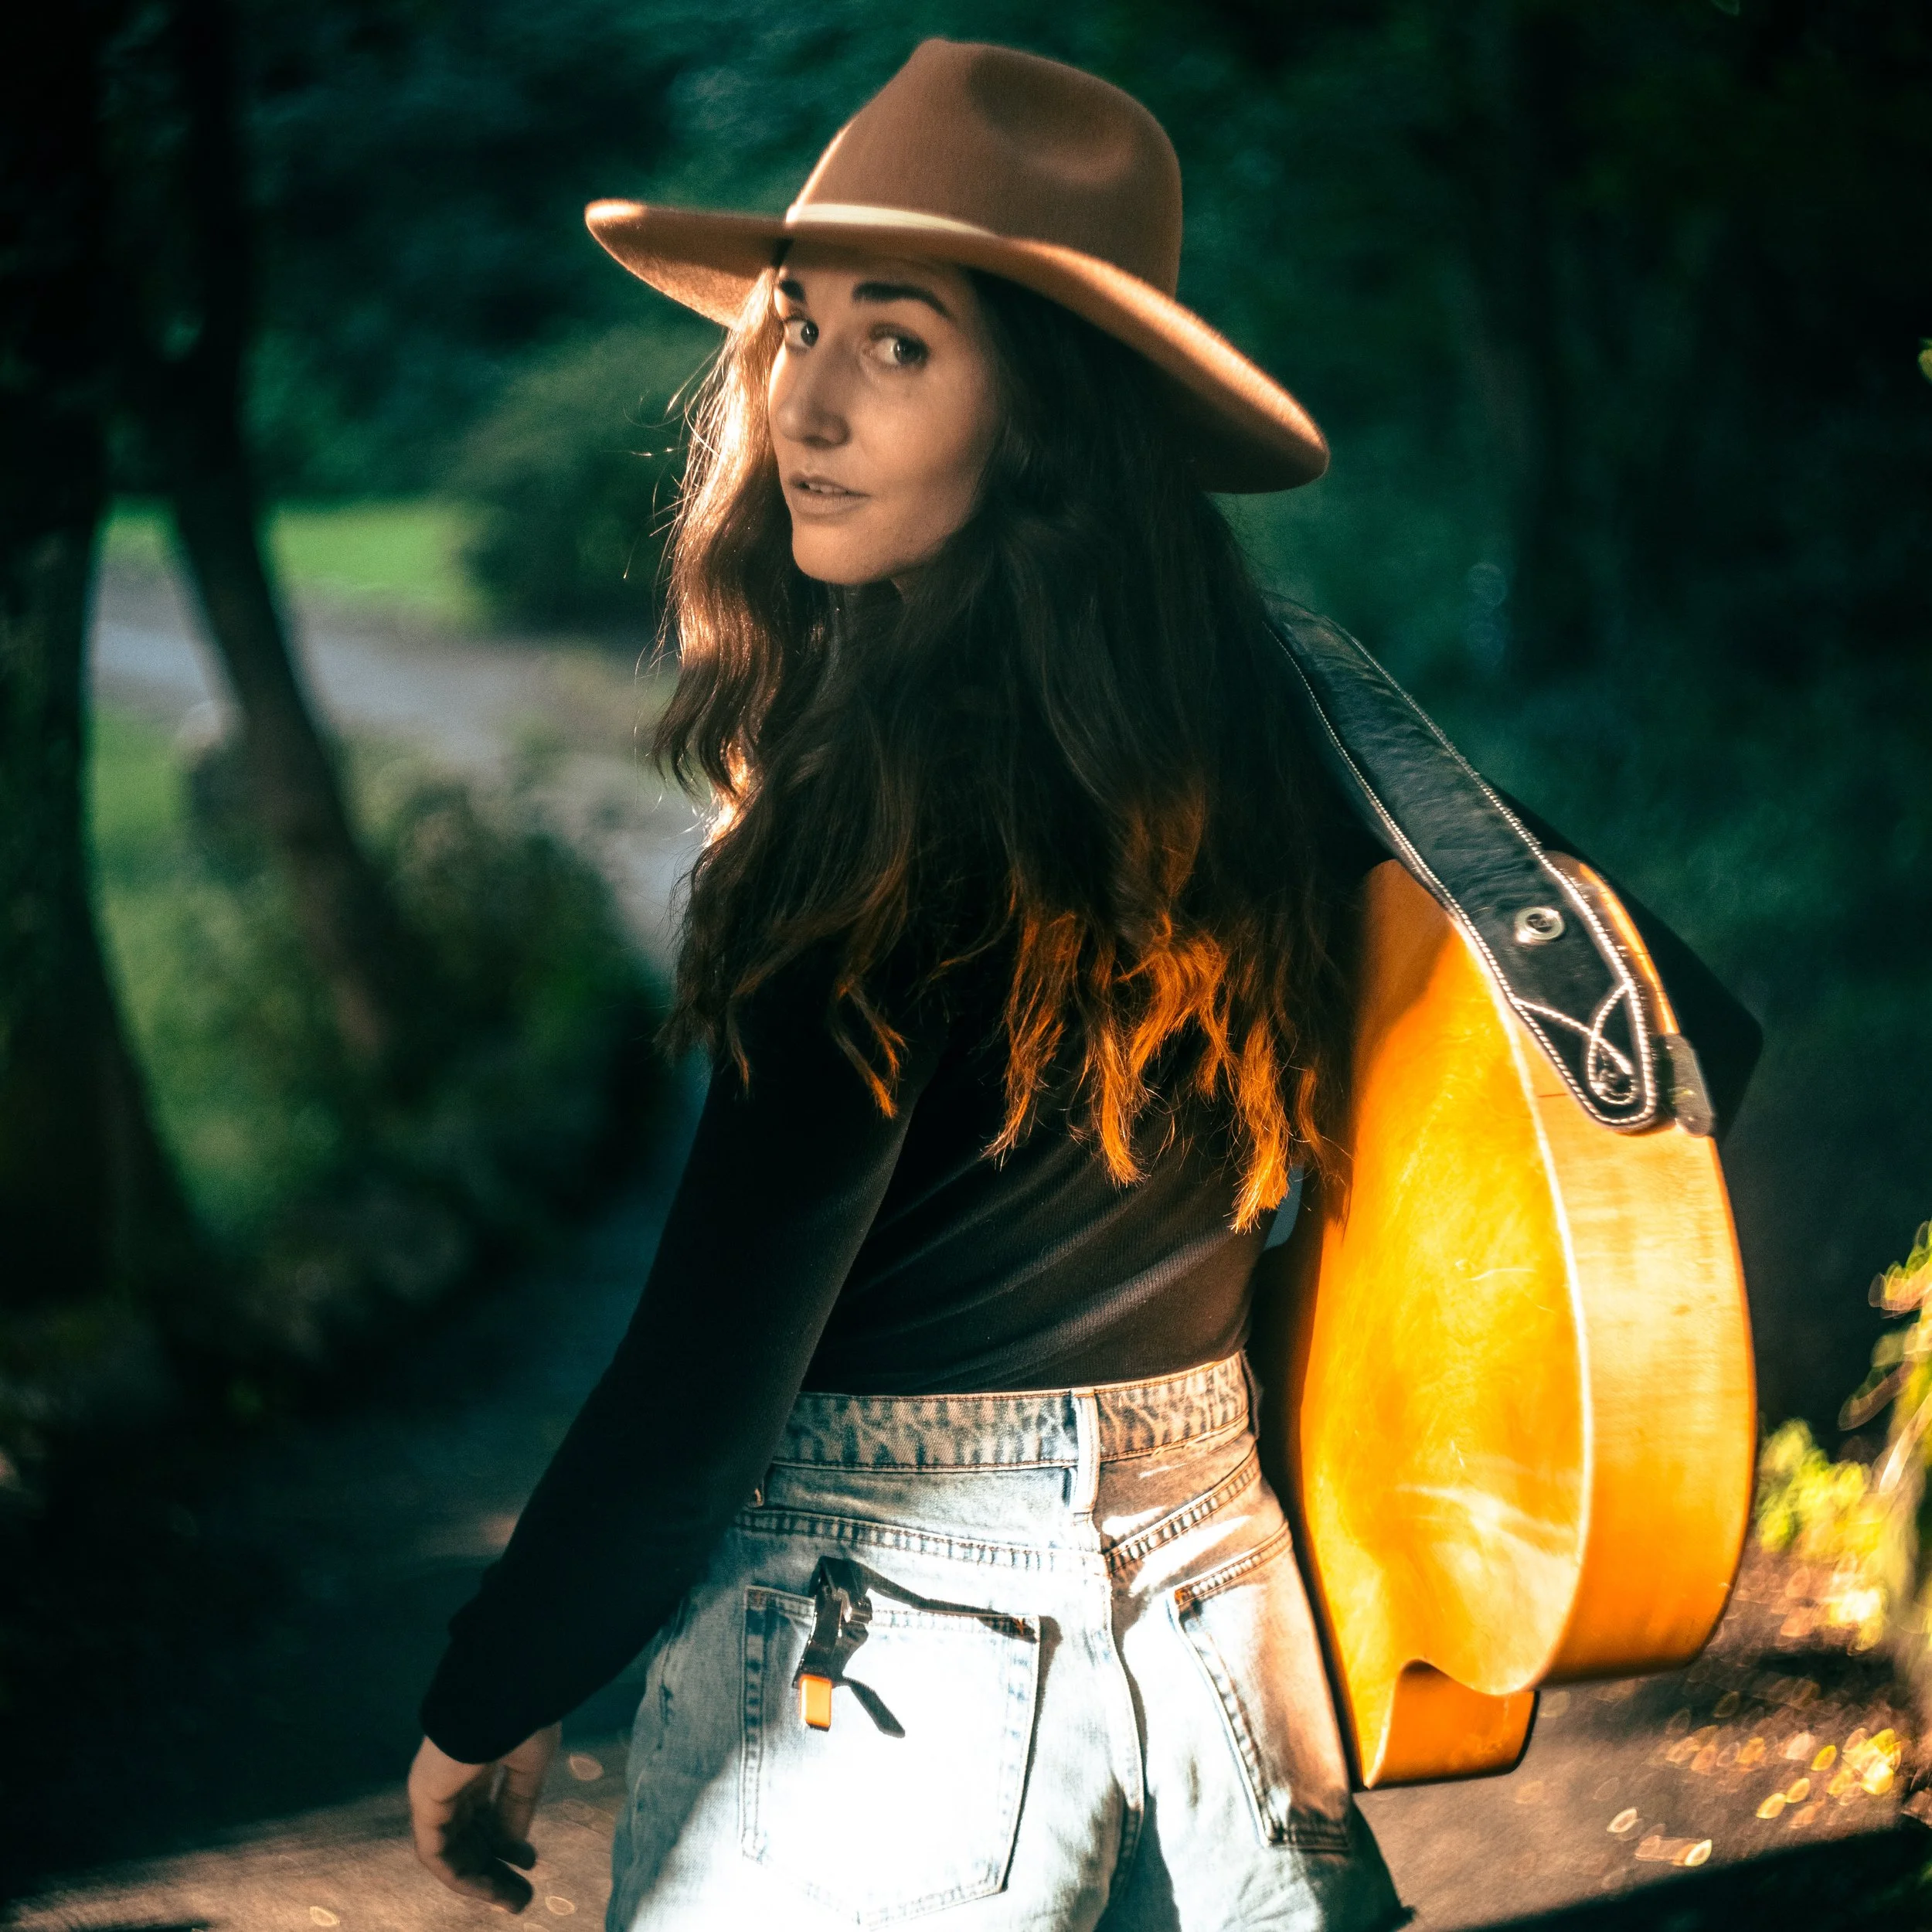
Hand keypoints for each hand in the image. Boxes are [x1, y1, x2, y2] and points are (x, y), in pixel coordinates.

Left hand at [409, 1723, 560, 1910]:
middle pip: (469, 1836)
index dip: (507, 1842)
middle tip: (521, 1896)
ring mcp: (436, 1791)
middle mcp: (453, 1780)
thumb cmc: (521, 1716)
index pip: (485, 1813)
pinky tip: (487, 1889)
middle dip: (495, 1868)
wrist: (502, 1693)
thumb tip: (515, 1846)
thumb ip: (518, 1806)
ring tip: (512, 1902)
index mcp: (478, 1763)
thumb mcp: (529, 1766)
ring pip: (452, 1849)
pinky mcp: (426, 1800)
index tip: (531, 1862)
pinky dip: (459, 1875)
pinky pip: (436, 1851)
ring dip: (479, 1880)